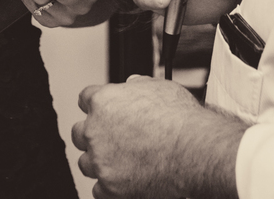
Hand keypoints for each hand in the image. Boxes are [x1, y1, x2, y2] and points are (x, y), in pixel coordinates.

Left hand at [73, 76, 244, 198]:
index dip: (96, 106)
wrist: (194, 151)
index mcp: (103, 102)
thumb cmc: (180, 119)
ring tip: (119, 162)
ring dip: (99, 162)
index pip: (85, 99)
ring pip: (85, 163)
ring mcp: (100, 160)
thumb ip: (138, 85)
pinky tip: (124, 181)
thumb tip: (131, 84)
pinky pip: (98, 190)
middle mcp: (95, 131)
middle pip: (79, 133)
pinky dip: (109, 187)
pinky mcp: (109, 186)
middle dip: (93, 135)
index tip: (102, 112)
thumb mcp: (160, 87)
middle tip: (110, 139)